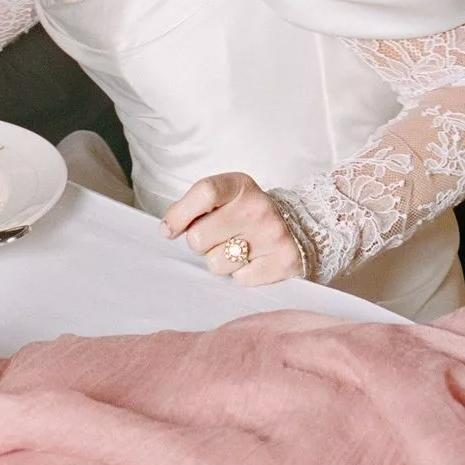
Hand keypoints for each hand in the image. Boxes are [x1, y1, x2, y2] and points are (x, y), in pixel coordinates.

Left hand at [161, 172, 303, 285]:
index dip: (179, 214)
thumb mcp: (223, 197)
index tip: (168, 230)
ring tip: (235, 248)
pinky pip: (239, 279)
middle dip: (199, 242)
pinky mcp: (283, 262)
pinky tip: (251, 260)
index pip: (204, 193)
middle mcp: (258, 208)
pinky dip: (239, 274)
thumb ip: (194, 207)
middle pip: (199, 237)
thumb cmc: (245, 212)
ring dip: (219, 260)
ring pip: (216, 263)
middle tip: (215, 238)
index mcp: (240, 185)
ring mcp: (273, 235)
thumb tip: (167, 230)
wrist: (297, 225)